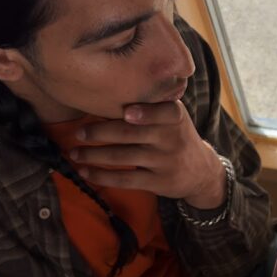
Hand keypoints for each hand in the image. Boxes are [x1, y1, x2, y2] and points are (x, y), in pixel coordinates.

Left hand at [70, 101, 225, 206]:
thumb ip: (151, 106)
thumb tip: (104, 94)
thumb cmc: (176, 137)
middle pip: (132, 134)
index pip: (165, 112)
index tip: (126, 113)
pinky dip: (102, 176)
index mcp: (175, 117)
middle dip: (101, 132)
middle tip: (79, 133)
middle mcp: (172, 139)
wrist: (201, 172)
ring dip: (94, 155)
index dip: (146, 113)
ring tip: (75, 153)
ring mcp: (165, 162)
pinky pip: (126, 180)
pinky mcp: (158, 182)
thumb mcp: (174, 118)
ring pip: (124, 158)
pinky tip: (85, 173)